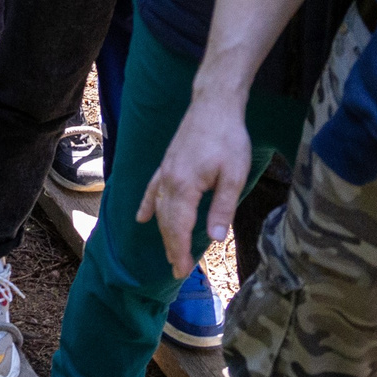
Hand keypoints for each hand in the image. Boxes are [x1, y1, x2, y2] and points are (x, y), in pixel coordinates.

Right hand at [138, 92, 256, 278]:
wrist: (214, 105)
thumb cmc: (228, 139)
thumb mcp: (234, 176)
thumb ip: (222, 208)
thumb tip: (214, 239)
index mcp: (184, 186)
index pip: (177, 227)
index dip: (179, 251)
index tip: (182, 271)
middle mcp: (168, 181)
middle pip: (165, 221)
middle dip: (171, 247)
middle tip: (178, 271)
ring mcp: (165, 171)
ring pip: (158, 208)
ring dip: (163, 232)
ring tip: (169, 252)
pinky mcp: (167, 163)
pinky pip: (152, 189)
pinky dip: (147, 205)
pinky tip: (142, 218)